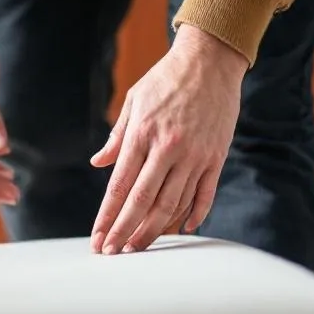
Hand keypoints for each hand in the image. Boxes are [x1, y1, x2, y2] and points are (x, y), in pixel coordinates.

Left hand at [90, 24, 246, 253]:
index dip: (107, 216)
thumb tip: (99, 163)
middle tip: (112, 253)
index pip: (120, 186)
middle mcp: (168, 148)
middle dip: (125, 231)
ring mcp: (195, 155)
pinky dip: (193, 216)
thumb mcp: (134, 101)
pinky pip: (204, 194)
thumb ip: (117, 136)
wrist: (211, 60)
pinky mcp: (216, 156)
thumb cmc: (166, 79)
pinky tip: (180, 230)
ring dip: (153, 230)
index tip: (97, 238)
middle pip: (144, 202)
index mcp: (142, 134)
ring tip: (138, 248)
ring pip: (172, 204)